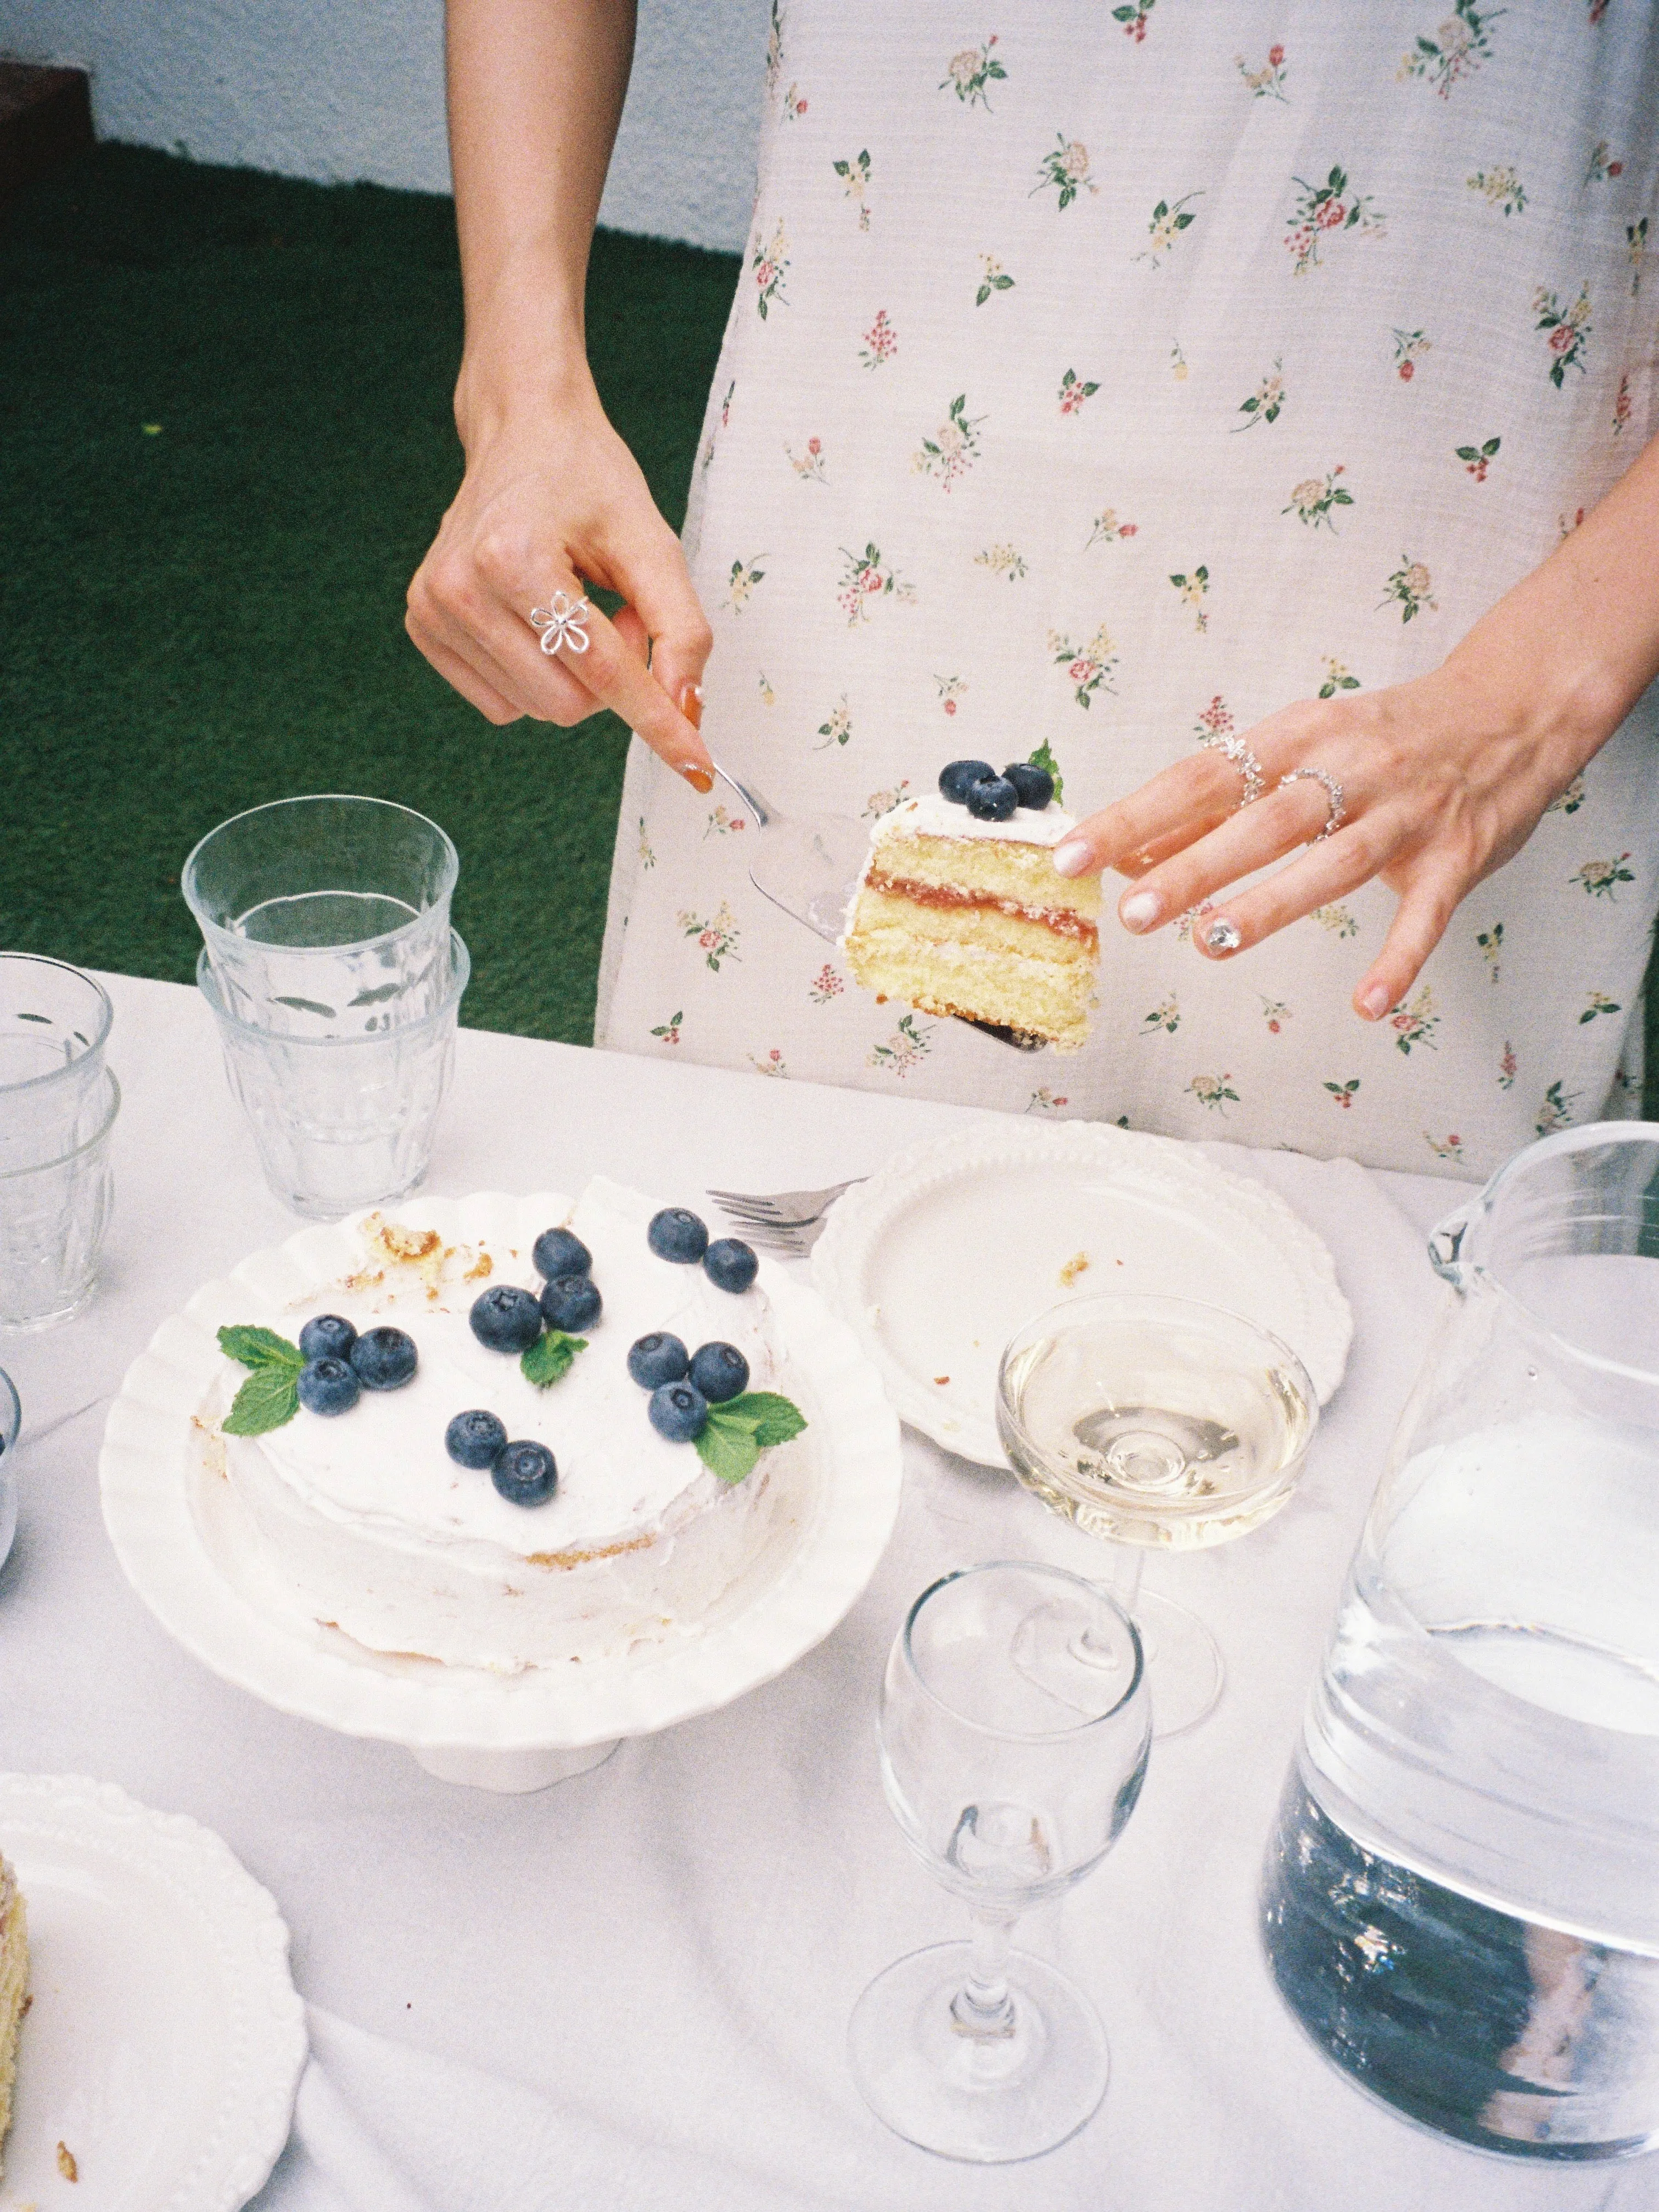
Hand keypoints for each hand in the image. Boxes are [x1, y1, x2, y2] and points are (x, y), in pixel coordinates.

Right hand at [406, 366, 714, 787]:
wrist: (523, 433)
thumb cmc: (587, 481)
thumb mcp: (653, 544)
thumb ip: (682, 631)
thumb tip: (687, 713)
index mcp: (513, 558)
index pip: (601, 670)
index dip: (657, 721)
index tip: (698, 769)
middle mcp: (459, 587)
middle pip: (567, 704)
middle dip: (612, 677)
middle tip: (620, 612)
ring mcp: (432, 610)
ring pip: (536, 709)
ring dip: (577, 675)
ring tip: (579, 606)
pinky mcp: (423, 626)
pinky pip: (502, 704)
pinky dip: (538, 676)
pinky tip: (540, 622)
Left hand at [1051, 661, 1596, 1020]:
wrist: (1511, 709)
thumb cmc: (1384, 738)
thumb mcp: (1299, 748)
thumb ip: (1220, 803)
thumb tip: (1134, 853)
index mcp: (1298, 735)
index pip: (1200, 776)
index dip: (1136, 816)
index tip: (1074, 854)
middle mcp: (1349, 769)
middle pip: (1261, 819)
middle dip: (1195, 865)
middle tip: (1135, 910)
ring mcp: (1405, 814)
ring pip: (1332, 861)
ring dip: (1272, 904)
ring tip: (1212, 944)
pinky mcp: (1458, 856)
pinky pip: (1426, 915)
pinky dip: (1399, 960)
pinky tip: (1369, 1004)